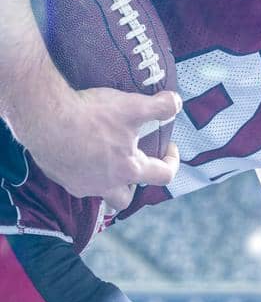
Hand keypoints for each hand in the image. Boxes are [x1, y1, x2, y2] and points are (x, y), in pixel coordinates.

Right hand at [10, 83, 182, 210]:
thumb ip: (161, 106)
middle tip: (133, 163)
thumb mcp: (133, 106)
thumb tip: (177, 102)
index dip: (172, 161)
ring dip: (107, 181)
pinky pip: (76, 182)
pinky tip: (82, 152)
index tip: (169, 146)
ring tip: (108, 160)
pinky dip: (84, 172)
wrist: (43, 117)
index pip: (163, 176)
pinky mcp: (59, 177)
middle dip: (134, 186)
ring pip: (99, 192)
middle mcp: (104, 184)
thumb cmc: (89, 115)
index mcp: (128, 170)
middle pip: (125, 199)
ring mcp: (79, 184)